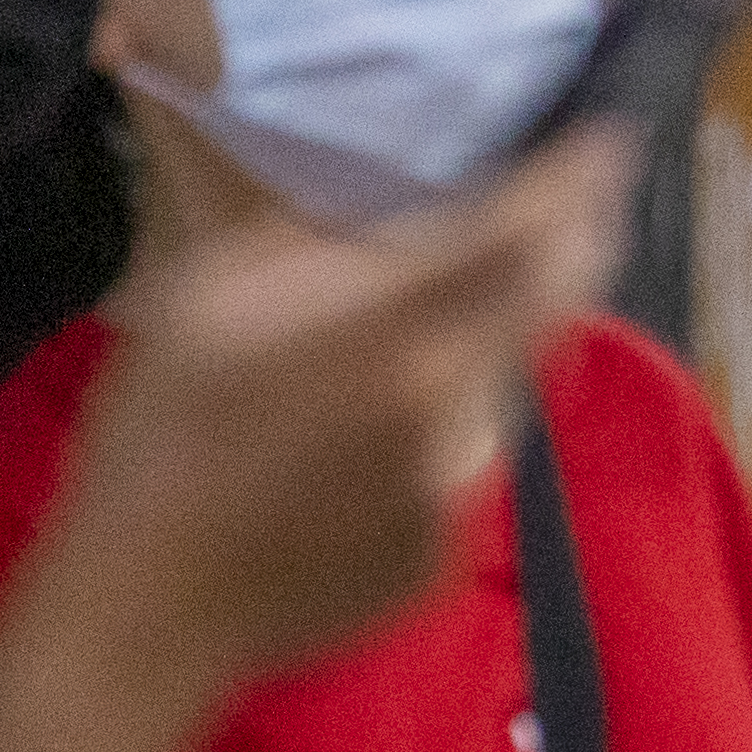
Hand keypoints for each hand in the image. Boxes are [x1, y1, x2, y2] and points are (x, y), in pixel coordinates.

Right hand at [37, 132, 624, 705]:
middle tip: (573, 208)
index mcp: (393, 333)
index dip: (576, 182)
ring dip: (487, 346)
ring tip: (398, 347)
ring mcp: (461, 488)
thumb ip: (323, 246)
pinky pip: (464, 462)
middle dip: (572, 246)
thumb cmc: (156, 438)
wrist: (145, 608)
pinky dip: (438, 431)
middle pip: (554, 305)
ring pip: (509, 385)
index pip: (524, 235)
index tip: (607, 142)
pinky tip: (352, 447)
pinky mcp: (450, 547)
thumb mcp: (211, 298)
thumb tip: (399, 219)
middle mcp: (454, 408)